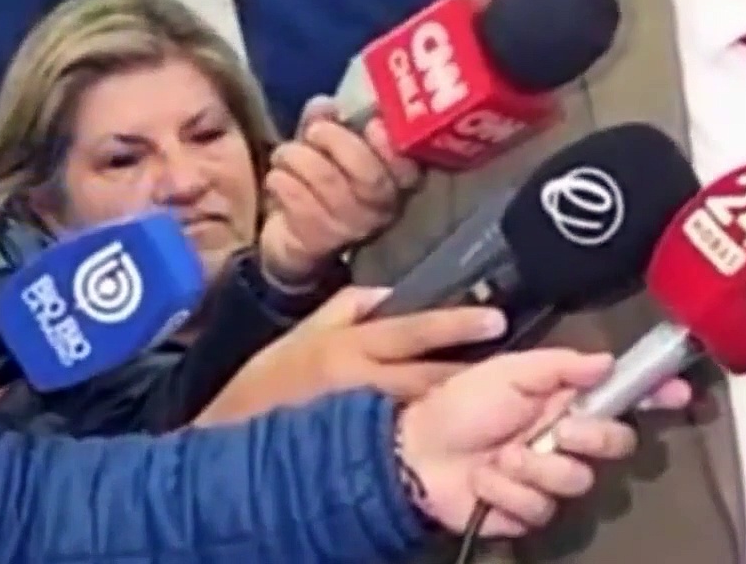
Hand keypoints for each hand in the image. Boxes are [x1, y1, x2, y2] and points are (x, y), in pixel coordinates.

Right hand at [195, 287, 504, 423]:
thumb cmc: (270, 381)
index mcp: (347, 347)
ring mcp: (363, 422)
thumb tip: (393, 293)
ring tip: (497, 399)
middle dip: (471, 372)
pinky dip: (433, 432)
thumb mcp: (305, 331)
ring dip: (460, 405)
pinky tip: (456, 431)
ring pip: (425, 411)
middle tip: (513, 368)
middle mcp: (360, 383)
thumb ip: (350, 306)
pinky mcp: (361, 451)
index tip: (496, 323)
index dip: (456, 327)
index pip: (411, 330)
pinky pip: (407, 438)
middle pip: (430, 377)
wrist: (232, 438)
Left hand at [259, 96, 422, 283]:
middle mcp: (382, 209)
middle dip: (338, 142)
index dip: (391, 146)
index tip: (371, 124)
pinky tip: (277, 177)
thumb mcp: (326, 147)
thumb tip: (324, 104)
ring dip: (299, 159)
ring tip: (284, 154)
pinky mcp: (320, 243)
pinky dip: (283, 182)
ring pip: (329, 185)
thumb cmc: (319, 181)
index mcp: (395, 180)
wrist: (294, 239)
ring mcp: (352, 229)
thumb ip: (329, 123)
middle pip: (370, 176)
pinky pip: (301, 205)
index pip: (407, 166)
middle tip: (314, 131)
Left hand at [395, 348, 693, 536]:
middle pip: (617, 444)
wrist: (414, 453)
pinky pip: (541, 507)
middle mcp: (567, 437)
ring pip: (579, 479)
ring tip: (501, 457)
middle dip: (592, 436)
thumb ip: (562, 366)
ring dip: (536, 466)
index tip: (678, 393)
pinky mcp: (530, 510)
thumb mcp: (509, 371)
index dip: (655, 394)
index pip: (624, 396)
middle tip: (560, 429)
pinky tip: (485, 480)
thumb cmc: (461, 404)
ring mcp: (550, 476)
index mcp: (567, 399)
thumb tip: (608, 360)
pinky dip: (508, 491)